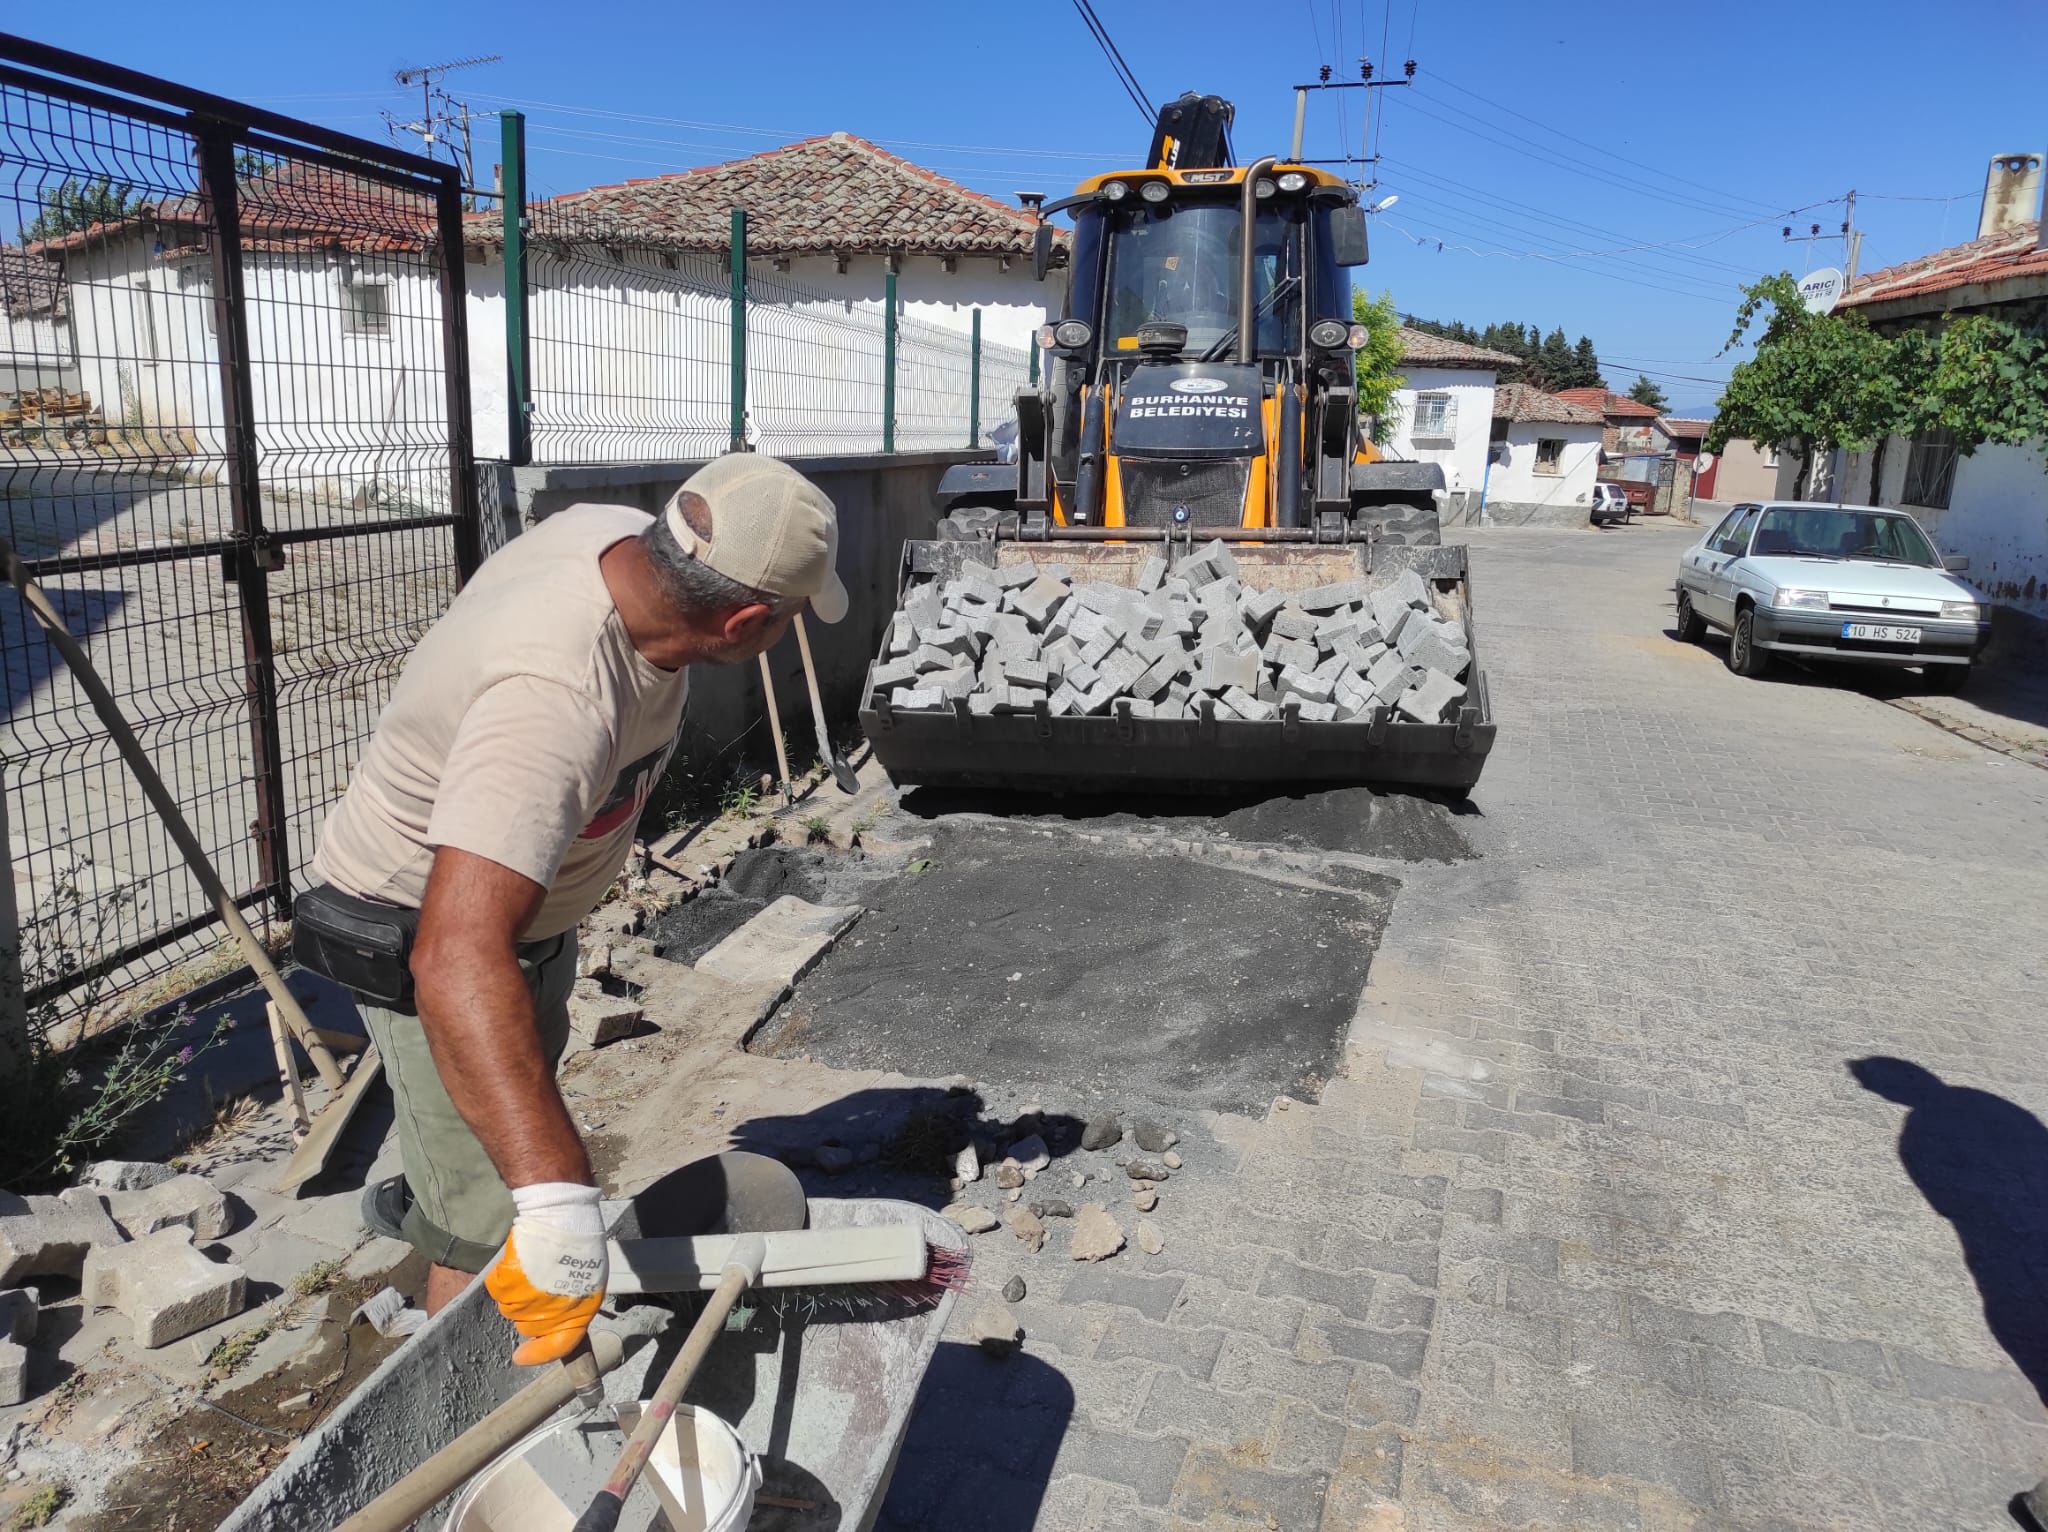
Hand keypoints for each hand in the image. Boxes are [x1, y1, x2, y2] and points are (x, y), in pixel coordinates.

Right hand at [485, 1182, 607, 1365]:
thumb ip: (572, 1309)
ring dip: (518, 1294)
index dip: (538, 1355)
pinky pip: (499, 1290)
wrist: (561, 1218)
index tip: (521, 1357)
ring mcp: (526, 1302)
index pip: (558, 1347)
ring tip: (534, 1269)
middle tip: (540, 1286)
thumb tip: (553, 1326)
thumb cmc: (580, 1247)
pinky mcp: (506, 1286)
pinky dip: (504, 1279)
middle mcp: (550, 1315)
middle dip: (531, 1314)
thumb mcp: (588, 1283)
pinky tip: (521, 1262)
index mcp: (578, 1314)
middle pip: (528, 1327)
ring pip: (510, 1309)